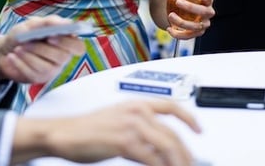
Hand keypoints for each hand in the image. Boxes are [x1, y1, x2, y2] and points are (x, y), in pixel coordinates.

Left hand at [0, 16, 85, 83]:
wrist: (6, 49)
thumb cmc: (24, 33)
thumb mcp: (34, 23)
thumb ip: (49, 22)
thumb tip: (64, 23)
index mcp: (66, 41)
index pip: (78, 47)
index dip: (68, 43)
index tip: (51, 37)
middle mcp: (63, 57)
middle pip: (61, 57)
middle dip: (42, 49)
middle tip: (26, 43)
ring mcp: (52, 69)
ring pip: (45, 66)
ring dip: (29, 56)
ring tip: (17, 48)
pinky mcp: (39, 78)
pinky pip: (32, 73)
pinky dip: (19, 63)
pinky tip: (12, 56)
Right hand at [14, 99, 201, 165]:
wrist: (65, 133)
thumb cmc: (88, 129)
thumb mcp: (118, 120)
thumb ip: (140, 126)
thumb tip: (159, 142)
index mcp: (137, 103)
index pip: (172, 106)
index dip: (189, 118)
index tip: (199, 130)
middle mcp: (137, 111)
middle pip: (172, 133)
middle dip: (185, 152)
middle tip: (191, 164)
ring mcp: (131, 126)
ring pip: (166, 146)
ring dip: (176, 161)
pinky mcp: (123, 142)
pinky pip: (150, 158)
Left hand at [158, 0, 214, 38]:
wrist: (186, 12)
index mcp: (207, 1)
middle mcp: (208, 13)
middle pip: (203, 11)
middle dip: (190, 7)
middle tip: (177, 2)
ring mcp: (204, 24)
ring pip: (195, 26)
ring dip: (182, 22)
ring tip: (170, 15)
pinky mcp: (197, 33)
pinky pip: (188, 36)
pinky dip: (178, 34)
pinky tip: (169, 29)